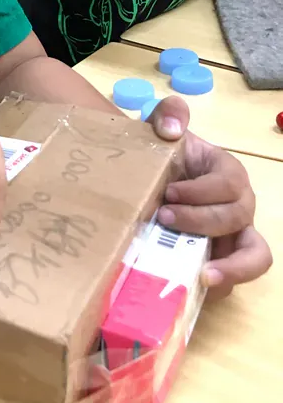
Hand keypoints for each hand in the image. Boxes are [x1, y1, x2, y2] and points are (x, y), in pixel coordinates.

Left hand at [156, 132, 271, 298]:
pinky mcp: (220, 261)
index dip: (202, 191)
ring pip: (254, 257)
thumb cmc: (162, 156)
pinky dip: (219, 286)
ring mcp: (233, 236)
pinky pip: (232, 280)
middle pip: (238, 218)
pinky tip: (192, 288)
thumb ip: (167, 114)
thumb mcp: (162, 128)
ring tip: (202, 276)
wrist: (148, 179)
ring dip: (230, 267)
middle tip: (163, 218)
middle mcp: (239, 206)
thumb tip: (172, 129)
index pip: (230, 184)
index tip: (168, 192)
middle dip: (201, 221)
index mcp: (228, 173)